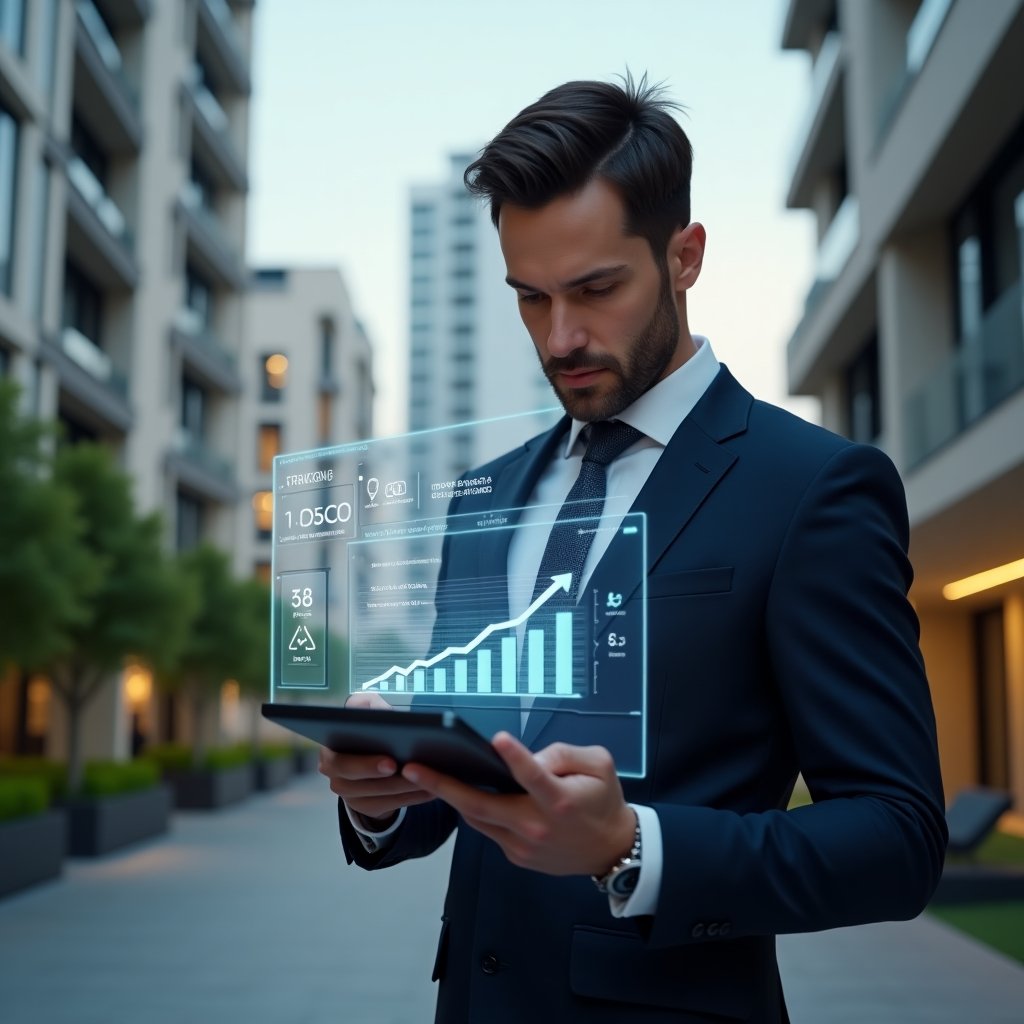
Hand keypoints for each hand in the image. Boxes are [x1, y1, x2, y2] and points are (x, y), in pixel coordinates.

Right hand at [318, 692, 432, 822]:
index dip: (365, 765)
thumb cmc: (369, 728)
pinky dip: (412, 798)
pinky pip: (391, 805)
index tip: (391, 761)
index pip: (340, 762)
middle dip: (389, 780)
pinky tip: (431, 789)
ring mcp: (350, 796)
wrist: (369, 753)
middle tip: (414, 773)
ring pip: (379, 796)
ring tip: (430, 780)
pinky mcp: (367, 807)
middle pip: (359, 785)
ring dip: (406, 789)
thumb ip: (368, 704)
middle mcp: (335, 777)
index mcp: (330, 752)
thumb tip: (379, 711)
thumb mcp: (366, 710)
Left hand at [402, 732, 634, 876]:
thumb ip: (563, 754)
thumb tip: (526, 757)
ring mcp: (523, 844)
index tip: (498, 740)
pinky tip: (455, 792)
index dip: (517, 758)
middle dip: (443, 786)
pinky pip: (488, 828)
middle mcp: (537, 825)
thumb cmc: (604, 801)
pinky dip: (472, 809)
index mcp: (559, 800)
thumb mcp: (598, 765)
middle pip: (482, 805)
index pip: (534, 776)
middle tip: (412, 769)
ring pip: (476, 818)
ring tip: (420, 776)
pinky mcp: (516, 855)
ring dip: (448, 797)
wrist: (611, 850)